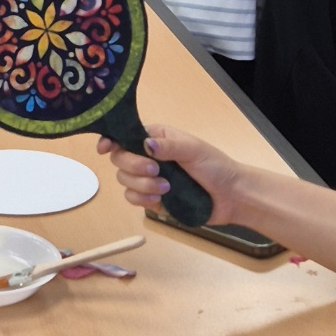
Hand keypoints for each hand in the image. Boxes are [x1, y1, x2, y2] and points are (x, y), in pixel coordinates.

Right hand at [97, 125, 242, 224]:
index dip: (110, 140)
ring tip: (165, 187)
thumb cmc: (215, 166)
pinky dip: (141, 199)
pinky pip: (133, 199)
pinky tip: (159, 199)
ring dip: (141, 185)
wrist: (231, 197)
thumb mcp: (194, 150)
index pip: (123, 135)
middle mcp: (147, 156)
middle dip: (134, 166)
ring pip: (124, 180)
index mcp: (155, 138)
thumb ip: (169, 145)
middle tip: (156, 170)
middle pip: (120, 159)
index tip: (105, 149)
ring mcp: (148, 179)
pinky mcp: (153, 199)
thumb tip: (145, 144)